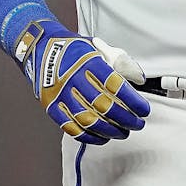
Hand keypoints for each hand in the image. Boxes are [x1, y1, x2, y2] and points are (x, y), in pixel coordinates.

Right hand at [13, 20, 151, 143]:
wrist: (40, 48)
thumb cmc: (75, 50)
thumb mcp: (100, 48)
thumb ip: (122, 62)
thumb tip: (140, 80)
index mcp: (88, 62)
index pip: (115, 86)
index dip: (133, 101)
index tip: (144, 110)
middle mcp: (73, 79)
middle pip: (104, 106)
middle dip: (125, 119)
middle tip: (138, 124)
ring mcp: (60, 95)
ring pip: (88, 120)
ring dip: (110, 131)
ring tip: (124, 133)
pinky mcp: (50, 107)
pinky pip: (71, 128)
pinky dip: (89, 137)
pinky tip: (103, 138)